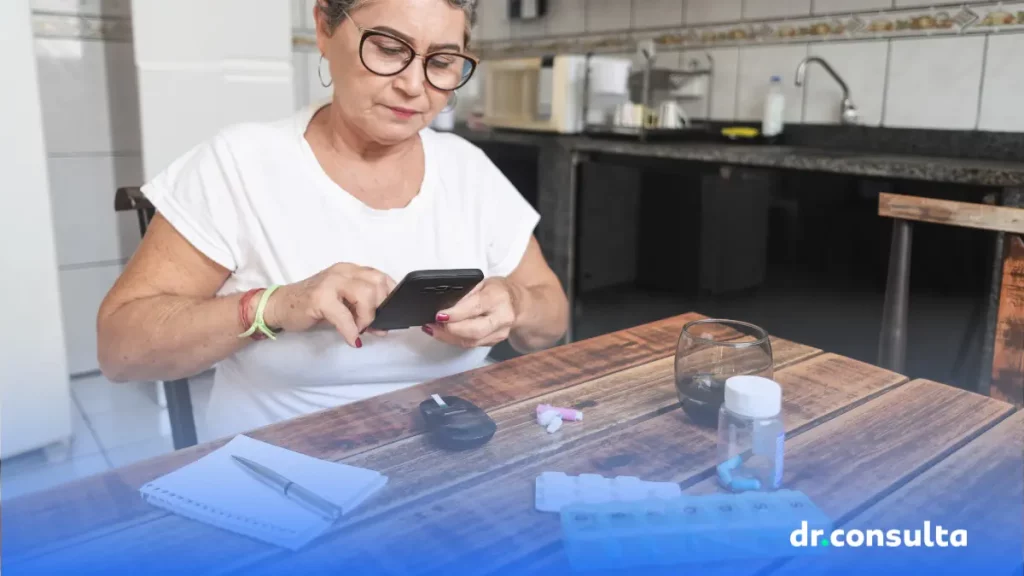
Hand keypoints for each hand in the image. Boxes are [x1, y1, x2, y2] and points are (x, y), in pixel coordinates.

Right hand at [261, 263, 395, 346]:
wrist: (280, 306)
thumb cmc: (312, 306)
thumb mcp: (343, 306)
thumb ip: (363, 311)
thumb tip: (384, 327)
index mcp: (351, 270)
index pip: (382, 277)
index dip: (390, 297)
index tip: (389, 314)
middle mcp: (342, 272)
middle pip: (378, 284)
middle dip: (380, 308)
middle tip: (371, 325)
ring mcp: (330, 282)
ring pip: (365, 294)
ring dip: (367, 317)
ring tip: (359, 329)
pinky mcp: (319, 298)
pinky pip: (344, 316)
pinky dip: (351, 330)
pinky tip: (351, 339)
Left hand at [423, 277, 521, 347]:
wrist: (519, 304)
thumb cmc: (498, 290)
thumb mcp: (482, 283)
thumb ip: (466, 294)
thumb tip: (446, 306)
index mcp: (498, 297)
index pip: (476, 308)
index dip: (456, 314)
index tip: (439, 315)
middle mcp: (502, 317)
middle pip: (475, 331)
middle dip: (451, 330)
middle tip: (432, 325)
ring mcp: (500, 333)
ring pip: (471, 342)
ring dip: (448, 338)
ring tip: (432, 330)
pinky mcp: (494, 342)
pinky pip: (471, 344)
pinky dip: (454, 340)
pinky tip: (442, 334)